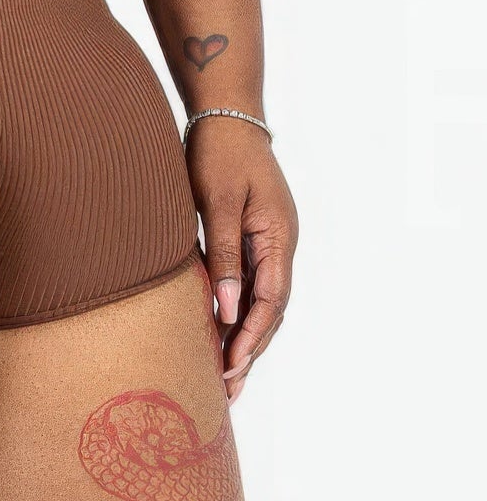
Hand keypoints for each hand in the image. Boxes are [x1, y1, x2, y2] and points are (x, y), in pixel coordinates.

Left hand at [185, 116, 297, 405]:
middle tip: (228, 388)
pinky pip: (251, 281)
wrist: (224, 112)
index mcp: (280, 237)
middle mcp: (280, 243)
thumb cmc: (219, 152)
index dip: (252, 338)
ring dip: (246, 334)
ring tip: (226, 374)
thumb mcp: (219, 202)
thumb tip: (230, 310)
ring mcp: (269, 239)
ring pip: (262, 299)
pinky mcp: (253, 234)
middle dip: (251, 348)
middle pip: (271, 309)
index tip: (231, 368)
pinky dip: (238, 309)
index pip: (272, 301)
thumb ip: (225, 254)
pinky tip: (221, 329)